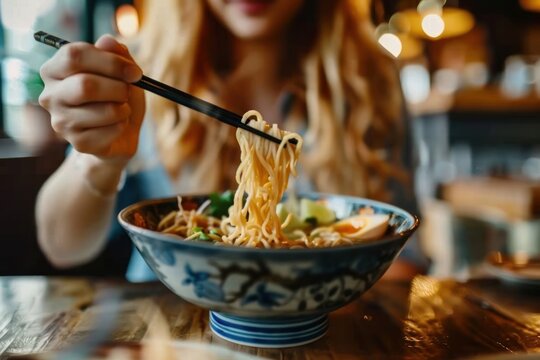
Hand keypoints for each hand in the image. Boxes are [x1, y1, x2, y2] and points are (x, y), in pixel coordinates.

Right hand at [38, 34, 145, 162]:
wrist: (123, 134)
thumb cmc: (118, 97)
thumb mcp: (122, 72)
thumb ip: (117, 54)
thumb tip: (108, 41)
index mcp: (55, 69)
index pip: (74, 55)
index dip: (110, 61)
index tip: (135, 72)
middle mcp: (50, 95)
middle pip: (86, 85)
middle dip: (118, 88)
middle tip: (128, 92)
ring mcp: (61, 121)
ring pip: (104, 111)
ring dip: (123, 109)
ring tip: (122, 109)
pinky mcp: (77, 143)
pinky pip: (110, 131)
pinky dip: (123, 126)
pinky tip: (118, 126)